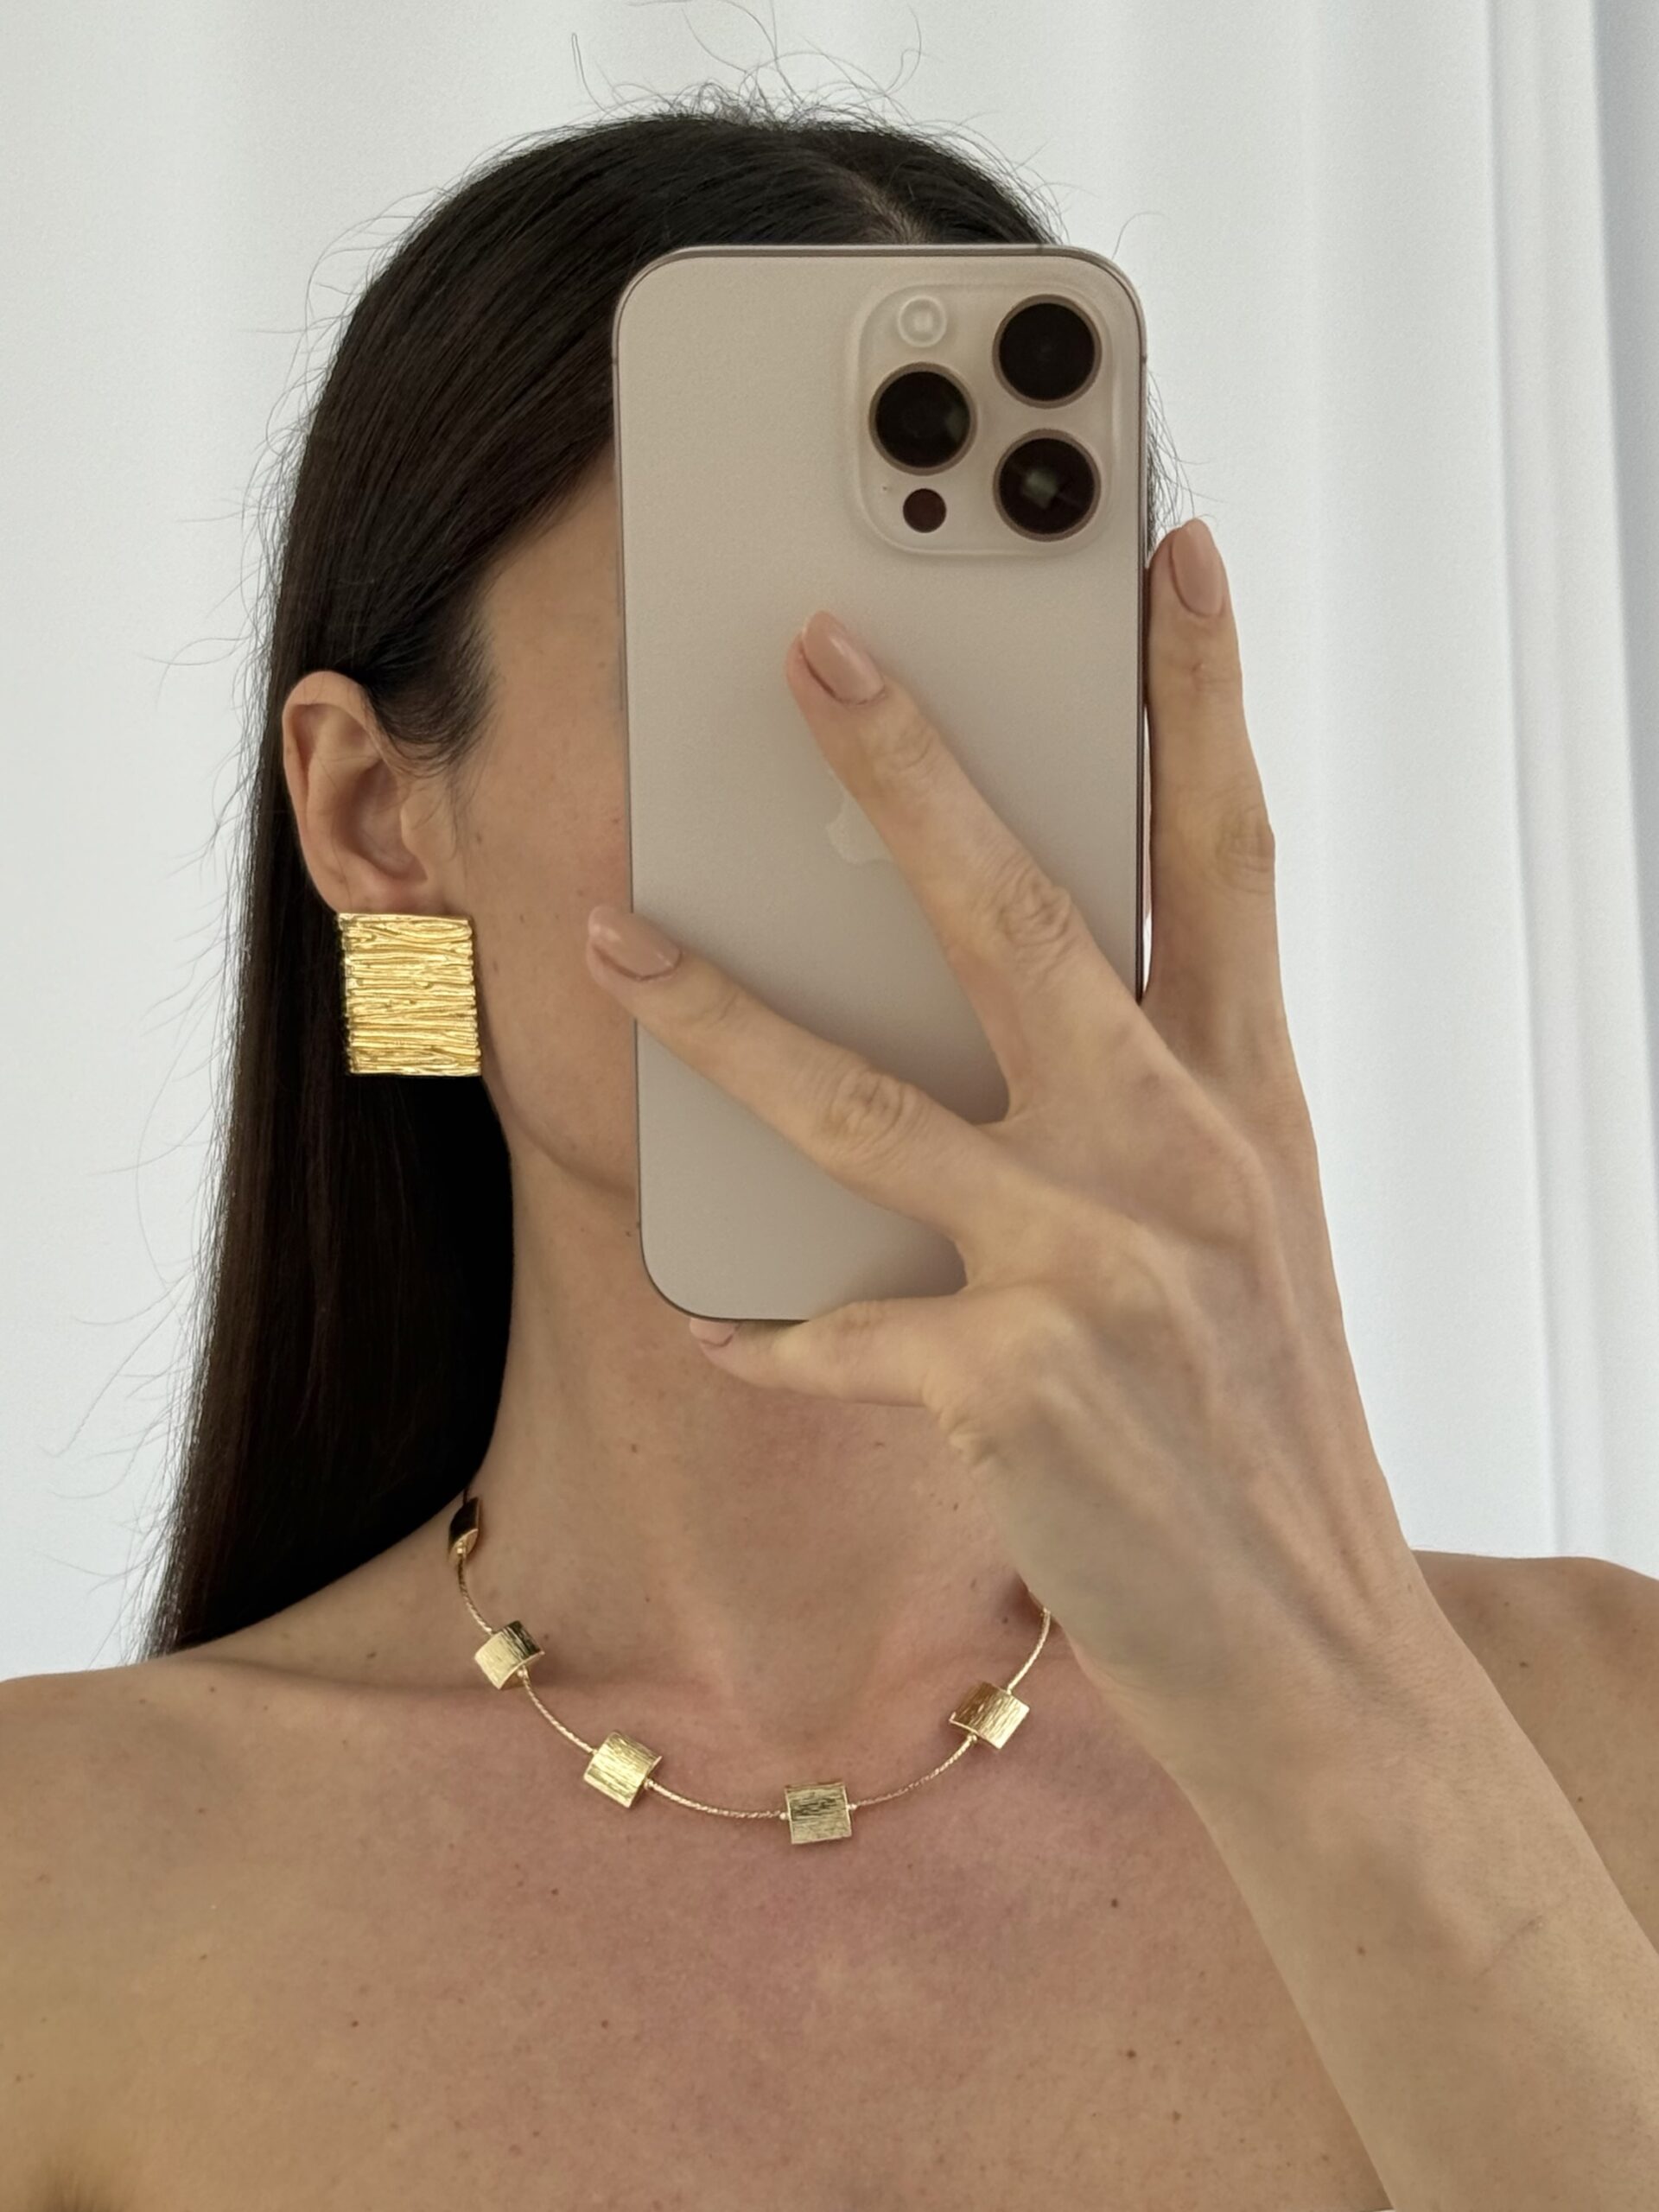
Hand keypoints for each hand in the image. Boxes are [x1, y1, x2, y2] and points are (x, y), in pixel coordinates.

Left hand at [583, 520, 1444, 1782]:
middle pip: (1025, 920)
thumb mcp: (1249, 1235)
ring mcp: (1099, 1269)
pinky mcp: (1019, 1387)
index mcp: (1248, 1103)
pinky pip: (842, 1332)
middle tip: (813, 641)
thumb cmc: (1262, 1431)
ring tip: (607, 927)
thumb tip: (1033, 988)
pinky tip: (708, 1317)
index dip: (1200, 695)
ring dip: (721, 1011)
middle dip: (910, 769)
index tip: (1166, 548)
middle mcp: (1180, 1157)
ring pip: (866, 1102)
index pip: (1226, 858)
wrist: (1314, 1655)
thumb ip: (1154, 1102)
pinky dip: (769, 1325)